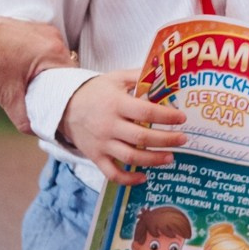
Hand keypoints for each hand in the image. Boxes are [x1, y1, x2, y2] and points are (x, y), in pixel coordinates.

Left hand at [0, 13, 72, 130]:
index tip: (60, 112)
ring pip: (55, 62)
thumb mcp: (6, 95)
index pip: (74, 83)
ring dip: (47, 76)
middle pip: (66, 73)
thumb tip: (36, 131)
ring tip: (32, 89)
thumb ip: (24, 118)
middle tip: (43, 103)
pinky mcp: (35, 29)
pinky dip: (39, 64)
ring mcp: (46, 31)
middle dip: (56, 89)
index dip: (68, 100)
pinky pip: (46, 52)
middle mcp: (55, 39)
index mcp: (54, 53)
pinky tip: (25, 73)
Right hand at [60, 70, 186, 184]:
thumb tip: (163, 70)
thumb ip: (138, 75)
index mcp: (116, 103)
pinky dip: (128, 179)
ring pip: (131, 157)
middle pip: (142, 138)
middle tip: (183, 139)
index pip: (145, 111)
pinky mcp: (96, 157)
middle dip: (166, 140)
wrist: (65, 106)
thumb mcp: (115, 78)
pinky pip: (112, 173)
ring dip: (154, 160)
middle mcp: (109, 125)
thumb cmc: (95, 91)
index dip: (166, 116)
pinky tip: (144, 177)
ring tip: (171, 158)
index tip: (182, 118)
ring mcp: (102, 143)